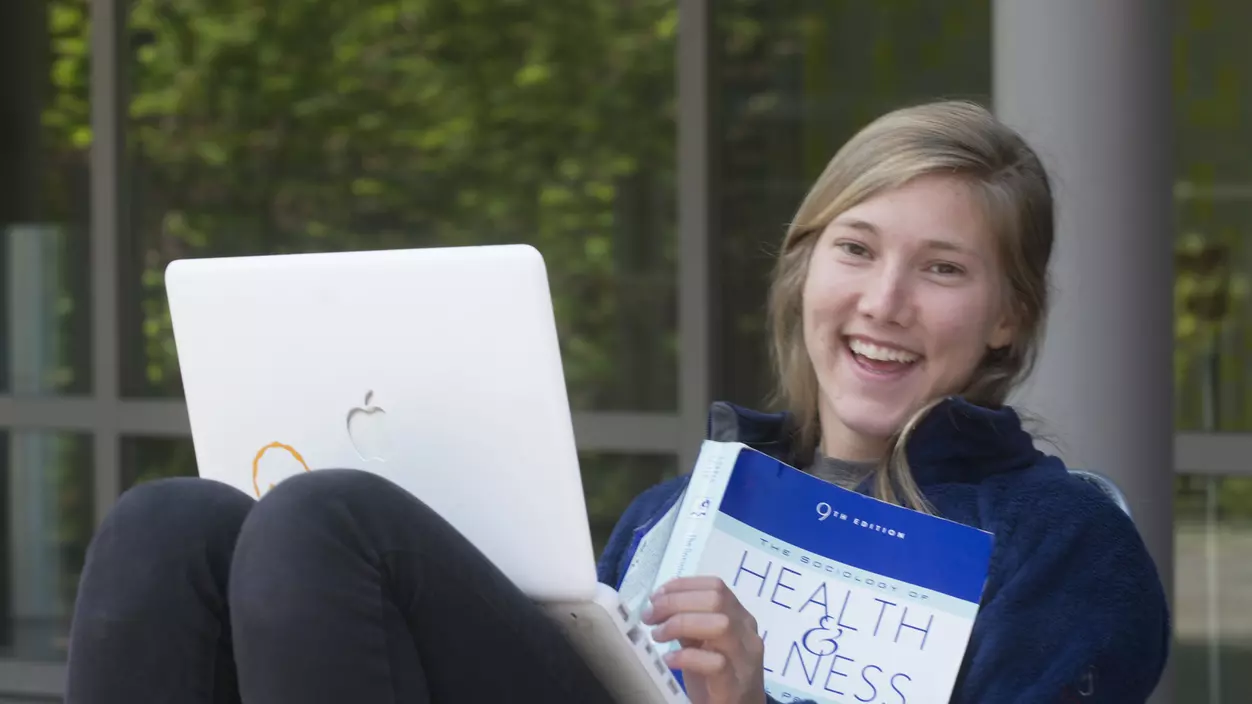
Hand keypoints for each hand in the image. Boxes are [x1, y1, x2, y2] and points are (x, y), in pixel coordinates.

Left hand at [642, 576, 765, 703]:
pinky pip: (716, 663)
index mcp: (739, 618)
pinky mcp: (735, 685)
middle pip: (716, 600)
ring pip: (720, 625)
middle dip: (676, 602)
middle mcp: (747, 634)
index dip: (682, 586)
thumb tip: (659, 601)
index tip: (656, 596)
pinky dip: (687, 657)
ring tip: (658, 636)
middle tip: (651, 616)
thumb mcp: (702, 644)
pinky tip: (669, 659)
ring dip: (681, 624)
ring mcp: (744, 659)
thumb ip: (689, 623)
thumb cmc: (718, 678)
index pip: (716, 586)